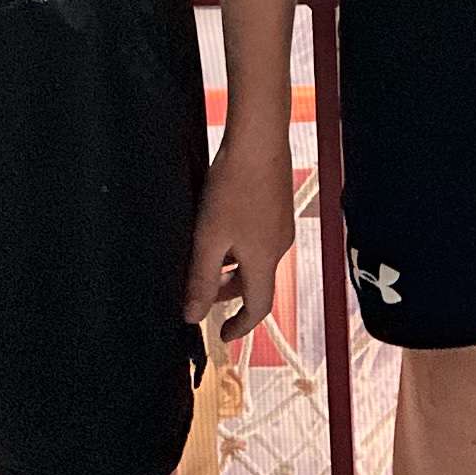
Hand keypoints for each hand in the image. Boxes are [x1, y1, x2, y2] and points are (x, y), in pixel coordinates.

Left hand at [187, 133, 293, 341]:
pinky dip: (240, 249)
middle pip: (256, 283)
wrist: (259, 140)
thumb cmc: (233, 188)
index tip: (223, 334)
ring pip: (256, 260)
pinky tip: (220, 229)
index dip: (241, 325)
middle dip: (230, 294)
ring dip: (233, 269)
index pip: (258, 307)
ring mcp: (281, 225)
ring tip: (205, 259)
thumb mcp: (210, 238)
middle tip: (202, 294)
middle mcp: (279, 246)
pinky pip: (259, 240)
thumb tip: (193, 316)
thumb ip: (202, 279)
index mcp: (264, 260)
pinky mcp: (278, 207)